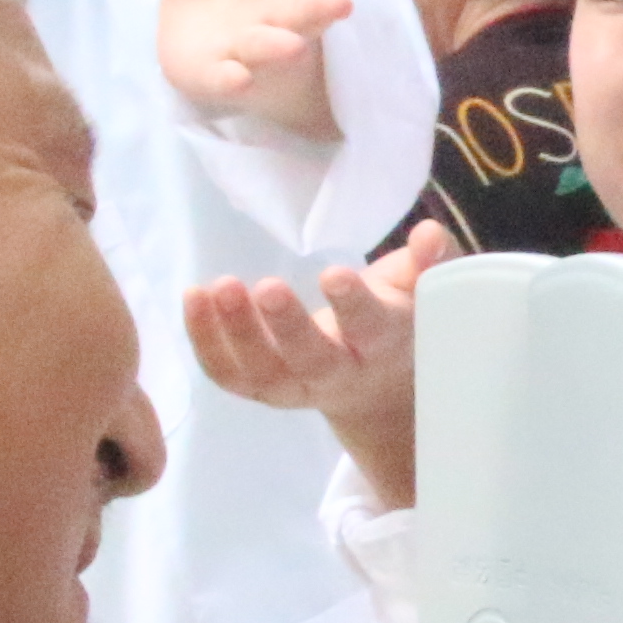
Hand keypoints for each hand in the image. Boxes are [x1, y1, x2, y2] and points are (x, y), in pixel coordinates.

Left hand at [156, 0, 373, 133]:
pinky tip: (237, 77)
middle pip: (300, 11)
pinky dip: (230, 78)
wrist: (188, 14)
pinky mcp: (215, 71)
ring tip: (289, 45)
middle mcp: (275, 12)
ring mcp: (246, 44)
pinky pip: (224, 77)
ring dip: (277, 46)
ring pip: (267, 45)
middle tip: (340, 4)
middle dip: (318, 8)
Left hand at [183, 221, 445, 432]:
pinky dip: (205, 340)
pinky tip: (193, 296)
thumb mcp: (419, 291)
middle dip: (288, 326)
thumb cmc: (395, 321)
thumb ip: (426, 263)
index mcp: (383, 346)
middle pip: (313, 360)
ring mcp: (295, 387)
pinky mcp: (259, 388)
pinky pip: (228, 374)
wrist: (373, 388)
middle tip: (267, 286)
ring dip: (236, 333)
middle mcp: (339, 375)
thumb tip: (429, 234)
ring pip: (263, 373)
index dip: (353, 306)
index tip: (334, 275)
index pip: (371, 330)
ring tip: (218, 287)